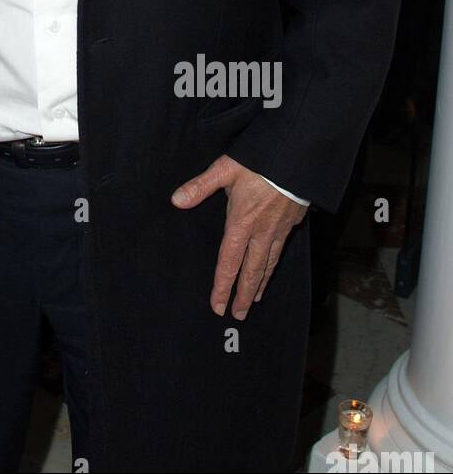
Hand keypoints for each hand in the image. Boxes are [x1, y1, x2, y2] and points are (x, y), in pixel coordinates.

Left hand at [171, 155, 307, 319]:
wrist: (297, 158)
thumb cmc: (259, 162)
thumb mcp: (225, 169)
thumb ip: (200, 186)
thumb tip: (176, 200)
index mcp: (241, 222)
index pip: (228, 262)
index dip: (222, 286)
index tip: (218, 306)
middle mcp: (260, 232)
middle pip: (250, 272)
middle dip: (243, 295)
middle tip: (239, 315)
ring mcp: (277, 230)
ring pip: (267, 265)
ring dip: (259, 284)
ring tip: (254, 300)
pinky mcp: (291, 224)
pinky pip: (280, 252)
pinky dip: (273, 267)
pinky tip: (271, 270)